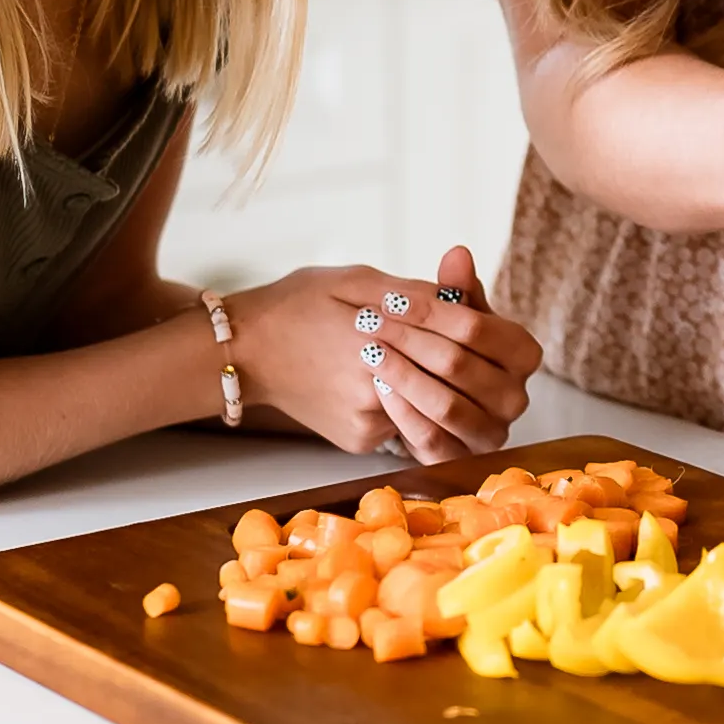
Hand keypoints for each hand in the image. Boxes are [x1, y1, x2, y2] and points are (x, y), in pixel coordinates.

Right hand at [225, 245, 542, 469]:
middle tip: (472, 338)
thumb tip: (463, 293)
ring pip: (437, 405)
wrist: (246, 352)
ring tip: (448, 360)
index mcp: (375, 340)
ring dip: (451, 383)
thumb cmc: (299, 305)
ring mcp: (368, 423)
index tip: (477, 311)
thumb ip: (415, 292)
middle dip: (470, 354)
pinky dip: (414, 401)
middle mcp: (373, 390)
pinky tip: (401, 380)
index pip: (459, 334)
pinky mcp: (361, 441)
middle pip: (456, 375)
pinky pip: (407, 422)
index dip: (476, 321)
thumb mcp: (356, 281)